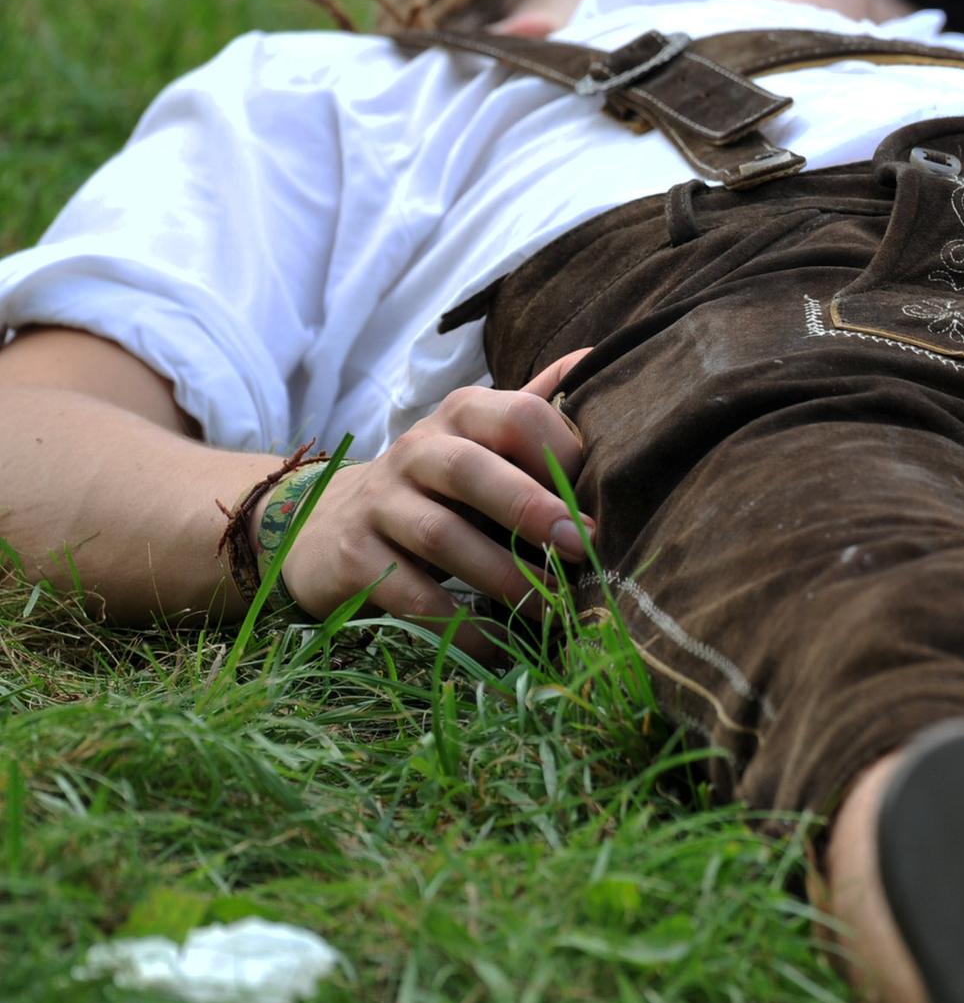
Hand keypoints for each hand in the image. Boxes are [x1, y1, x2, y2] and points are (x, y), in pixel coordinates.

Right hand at [280, 349, 592, 619]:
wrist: (324, 524)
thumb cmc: (437, 484)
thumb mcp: (481, 439)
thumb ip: (536, 404)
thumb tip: (598, 357)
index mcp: (462, 415)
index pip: (516, 415)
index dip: (563, 455)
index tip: (601, 502)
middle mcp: (417, 451)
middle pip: (470, 470)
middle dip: (530, 509)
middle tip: (583, 550)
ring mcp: (379, 504)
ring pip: (441, 536)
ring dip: (503, 577)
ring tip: (552, 610)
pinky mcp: (354, 558)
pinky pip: (411, 595)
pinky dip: (459, 624)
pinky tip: (501, 645)